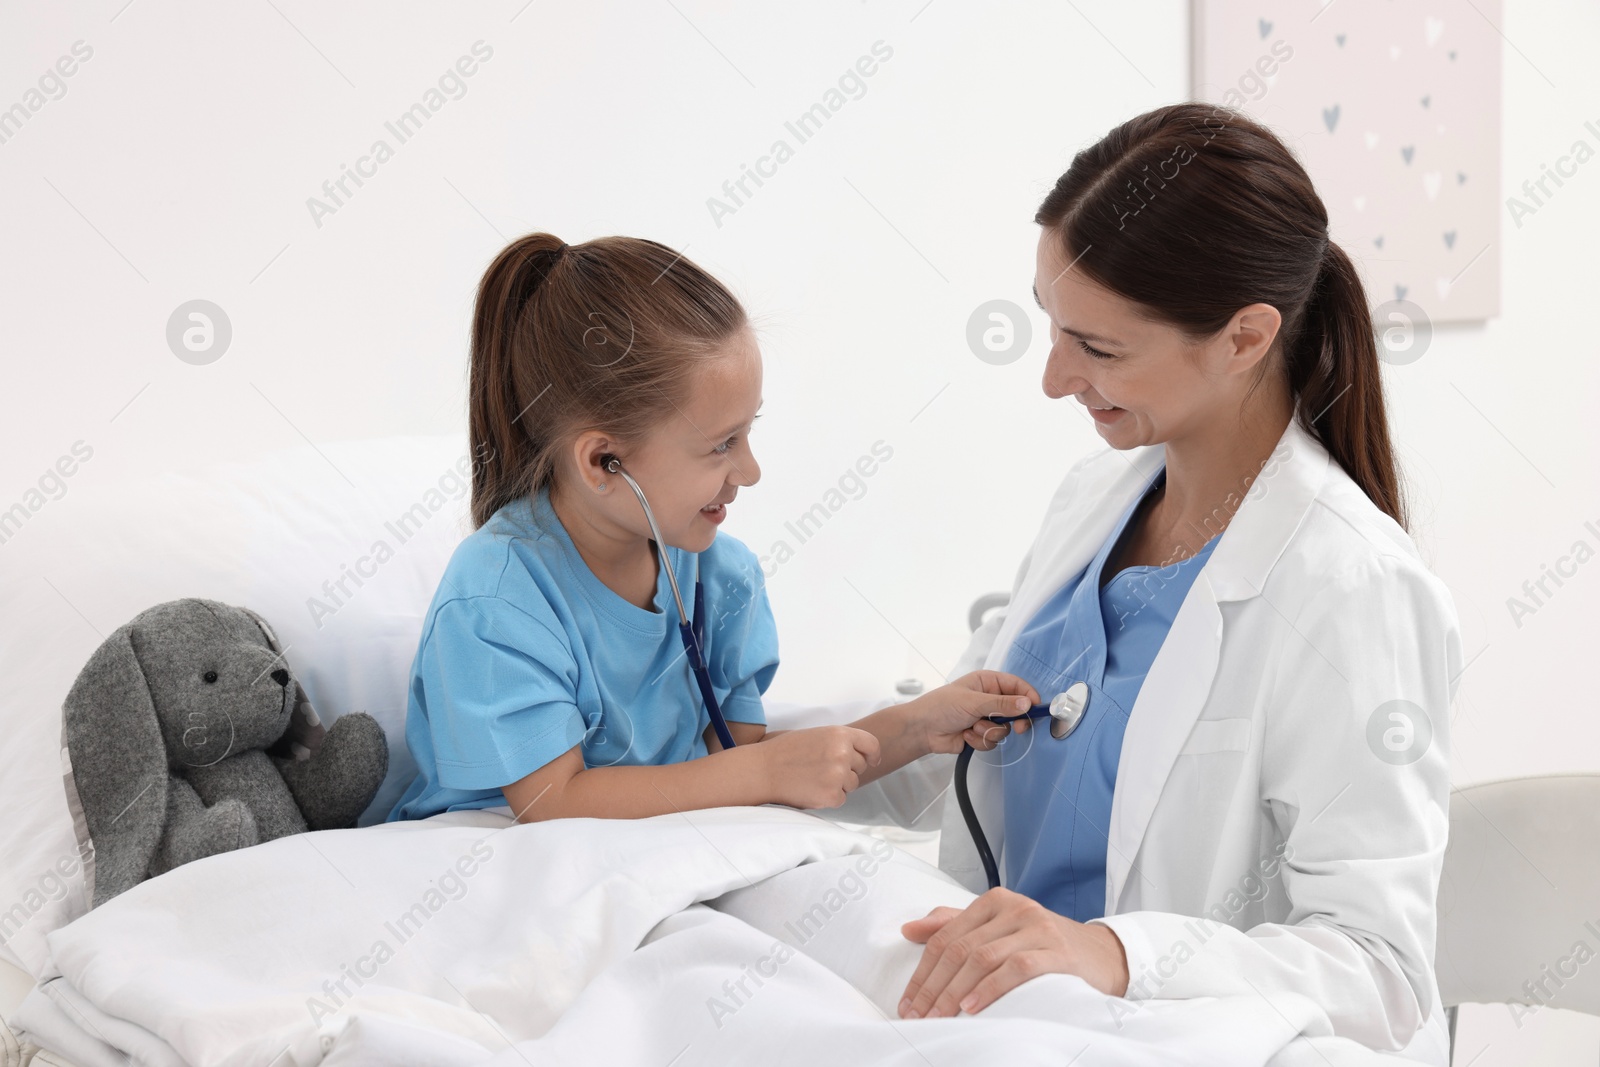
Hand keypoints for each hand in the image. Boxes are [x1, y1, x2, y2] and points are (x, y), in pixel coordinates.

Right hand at [757, 725, 880, 808]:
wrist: (763, 770)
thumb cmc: (785, 751)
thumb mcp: (816, 735)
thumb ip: (840, 741)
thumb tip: (861, 754)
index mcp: (839, 734)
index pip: (871, 744)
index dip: (873, 754)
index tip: (872, 761)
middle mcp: (842, 753)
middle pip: (861, 766)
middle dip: (848, 770)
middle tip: (823, 769)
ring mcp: (838, 775)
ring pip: (852, 784)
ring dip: (838, 784)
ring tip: (813, 778)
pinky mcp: (831, 795)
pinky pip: (841, 799)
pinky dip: (828, 798)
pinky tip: (810, 789)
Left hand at [898, 888, 1129, 1017]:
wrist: (1099, 955)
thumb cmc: (1042, 945)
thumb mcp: (997, 929)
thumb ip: (954, 925)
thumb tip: (909, 929)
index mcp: (995, 901)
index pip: (946, 935)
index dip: (923, 971)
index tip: (908, 1001)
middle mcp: (1015, 908)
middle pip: (961, 948)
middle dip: (934, 986)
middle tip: (918, 1015)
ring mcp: (1036, 928)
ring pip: (983, 958)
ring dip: (955, 992)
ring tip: (939, 1016)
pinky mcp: (1056, 952)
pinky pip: (1015, 969)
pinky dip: (989, 989)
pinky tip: (972, 1007)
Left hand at [908, 671, 1041, 754]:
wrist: (922, 730)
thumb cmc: (942, 706)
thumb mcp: (973, 702)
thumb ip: (1001, 704)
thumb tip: (1027, 704)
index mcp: (988, 682)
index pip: (1017, 686)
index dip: (1028, 697)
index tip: (1036, 709)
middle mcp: (990, 698)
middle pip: (1016, 710)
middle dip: (1013, 720)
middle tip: (1018, 727)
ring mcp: (985, 717)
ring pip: (1005, 728)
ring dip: (989, 731)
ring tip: (972, 727)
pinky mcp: (981, 734)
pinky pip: (993, 741)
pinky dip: (980, 740)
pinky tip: (965, 735)